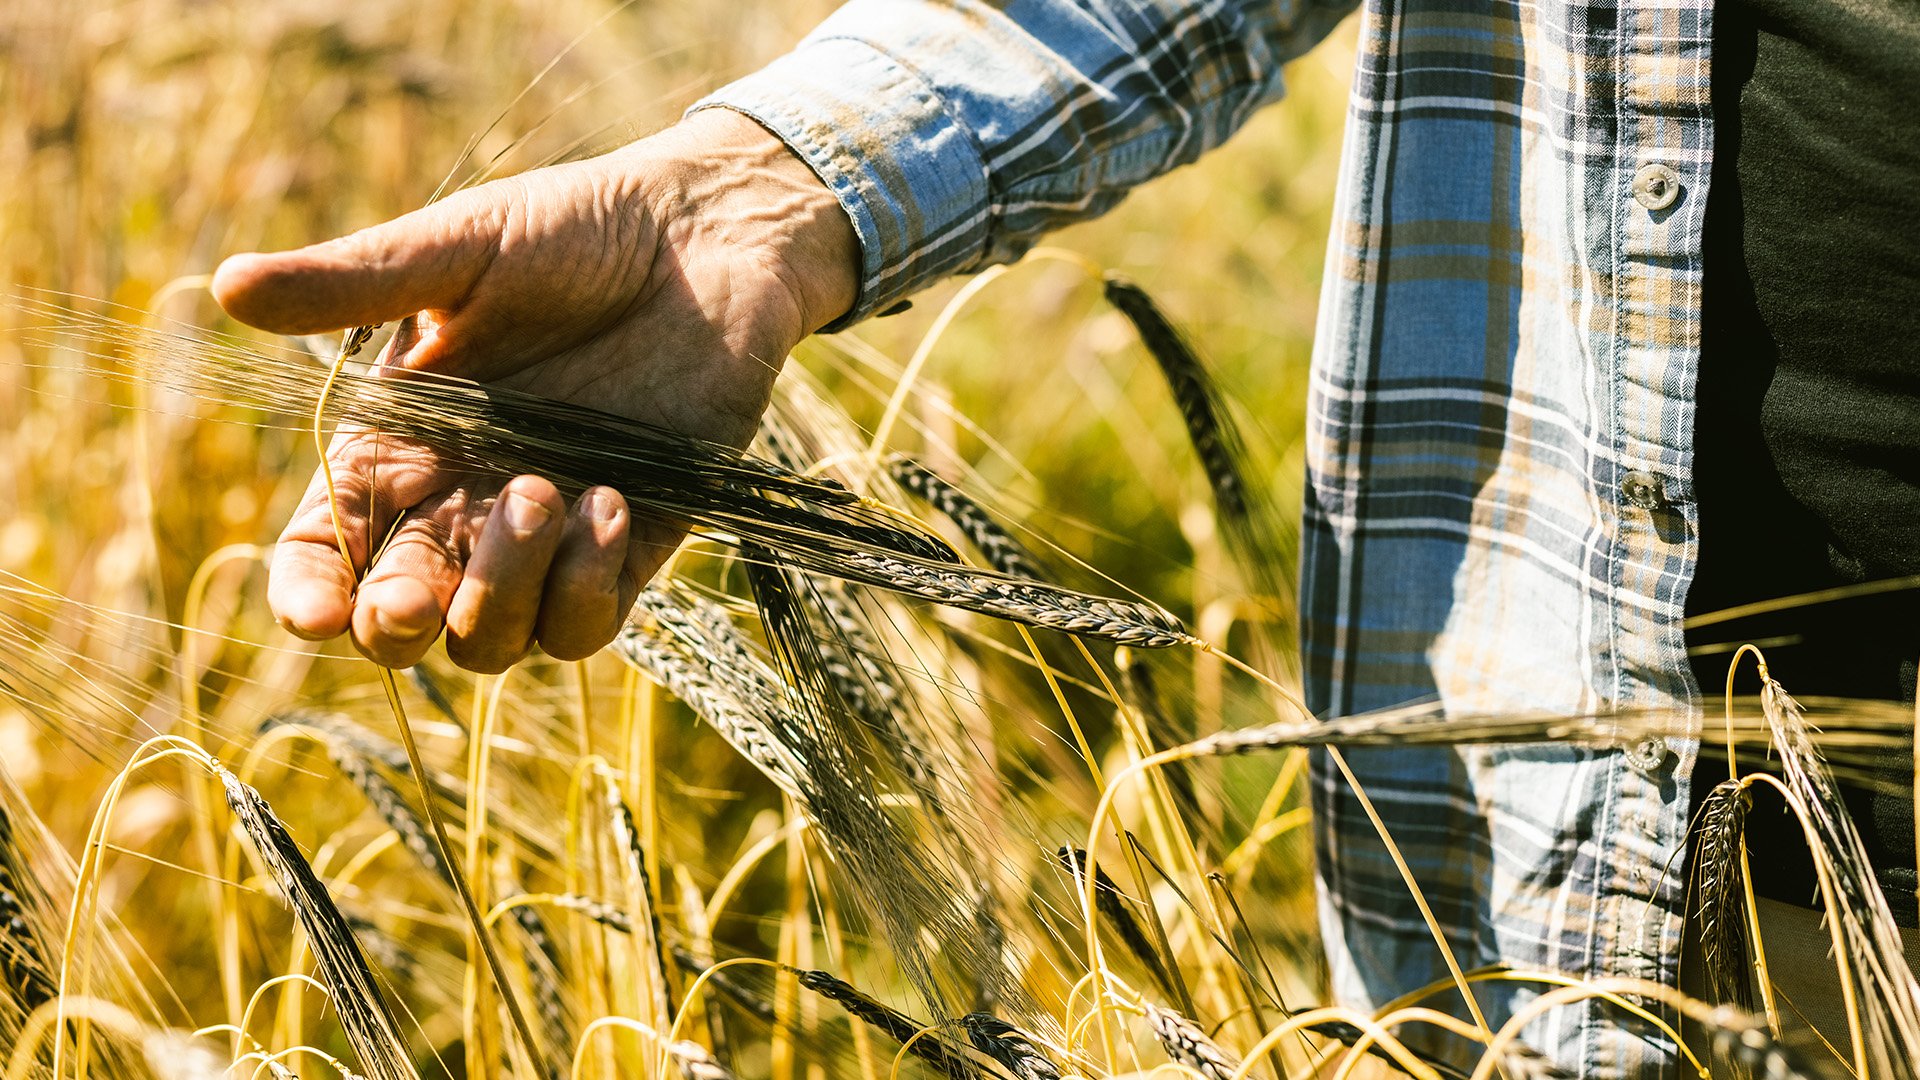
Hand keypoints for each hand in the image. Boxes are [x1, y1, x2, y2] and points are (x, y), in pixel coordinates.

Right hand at [213, 109, 858, 671]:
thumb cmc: (575, 231)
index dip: (310, 595)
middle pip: (402, 626)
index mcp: (399, 448)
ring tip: (540, 492)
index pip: (330, 554)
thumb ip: (356, 282)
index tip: (315, 611)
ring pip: (495, 642)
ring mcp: (549, 536)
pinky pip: (589, 624)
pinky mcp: (634, 543)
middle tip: (409, 600)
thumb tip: (229, 288)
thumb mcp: (459, 250)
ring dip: (502, 595)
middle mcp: (463, 507)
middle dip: (394, 627)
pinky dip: (588, 587)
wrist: (705, 234)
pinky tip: (610, 502)